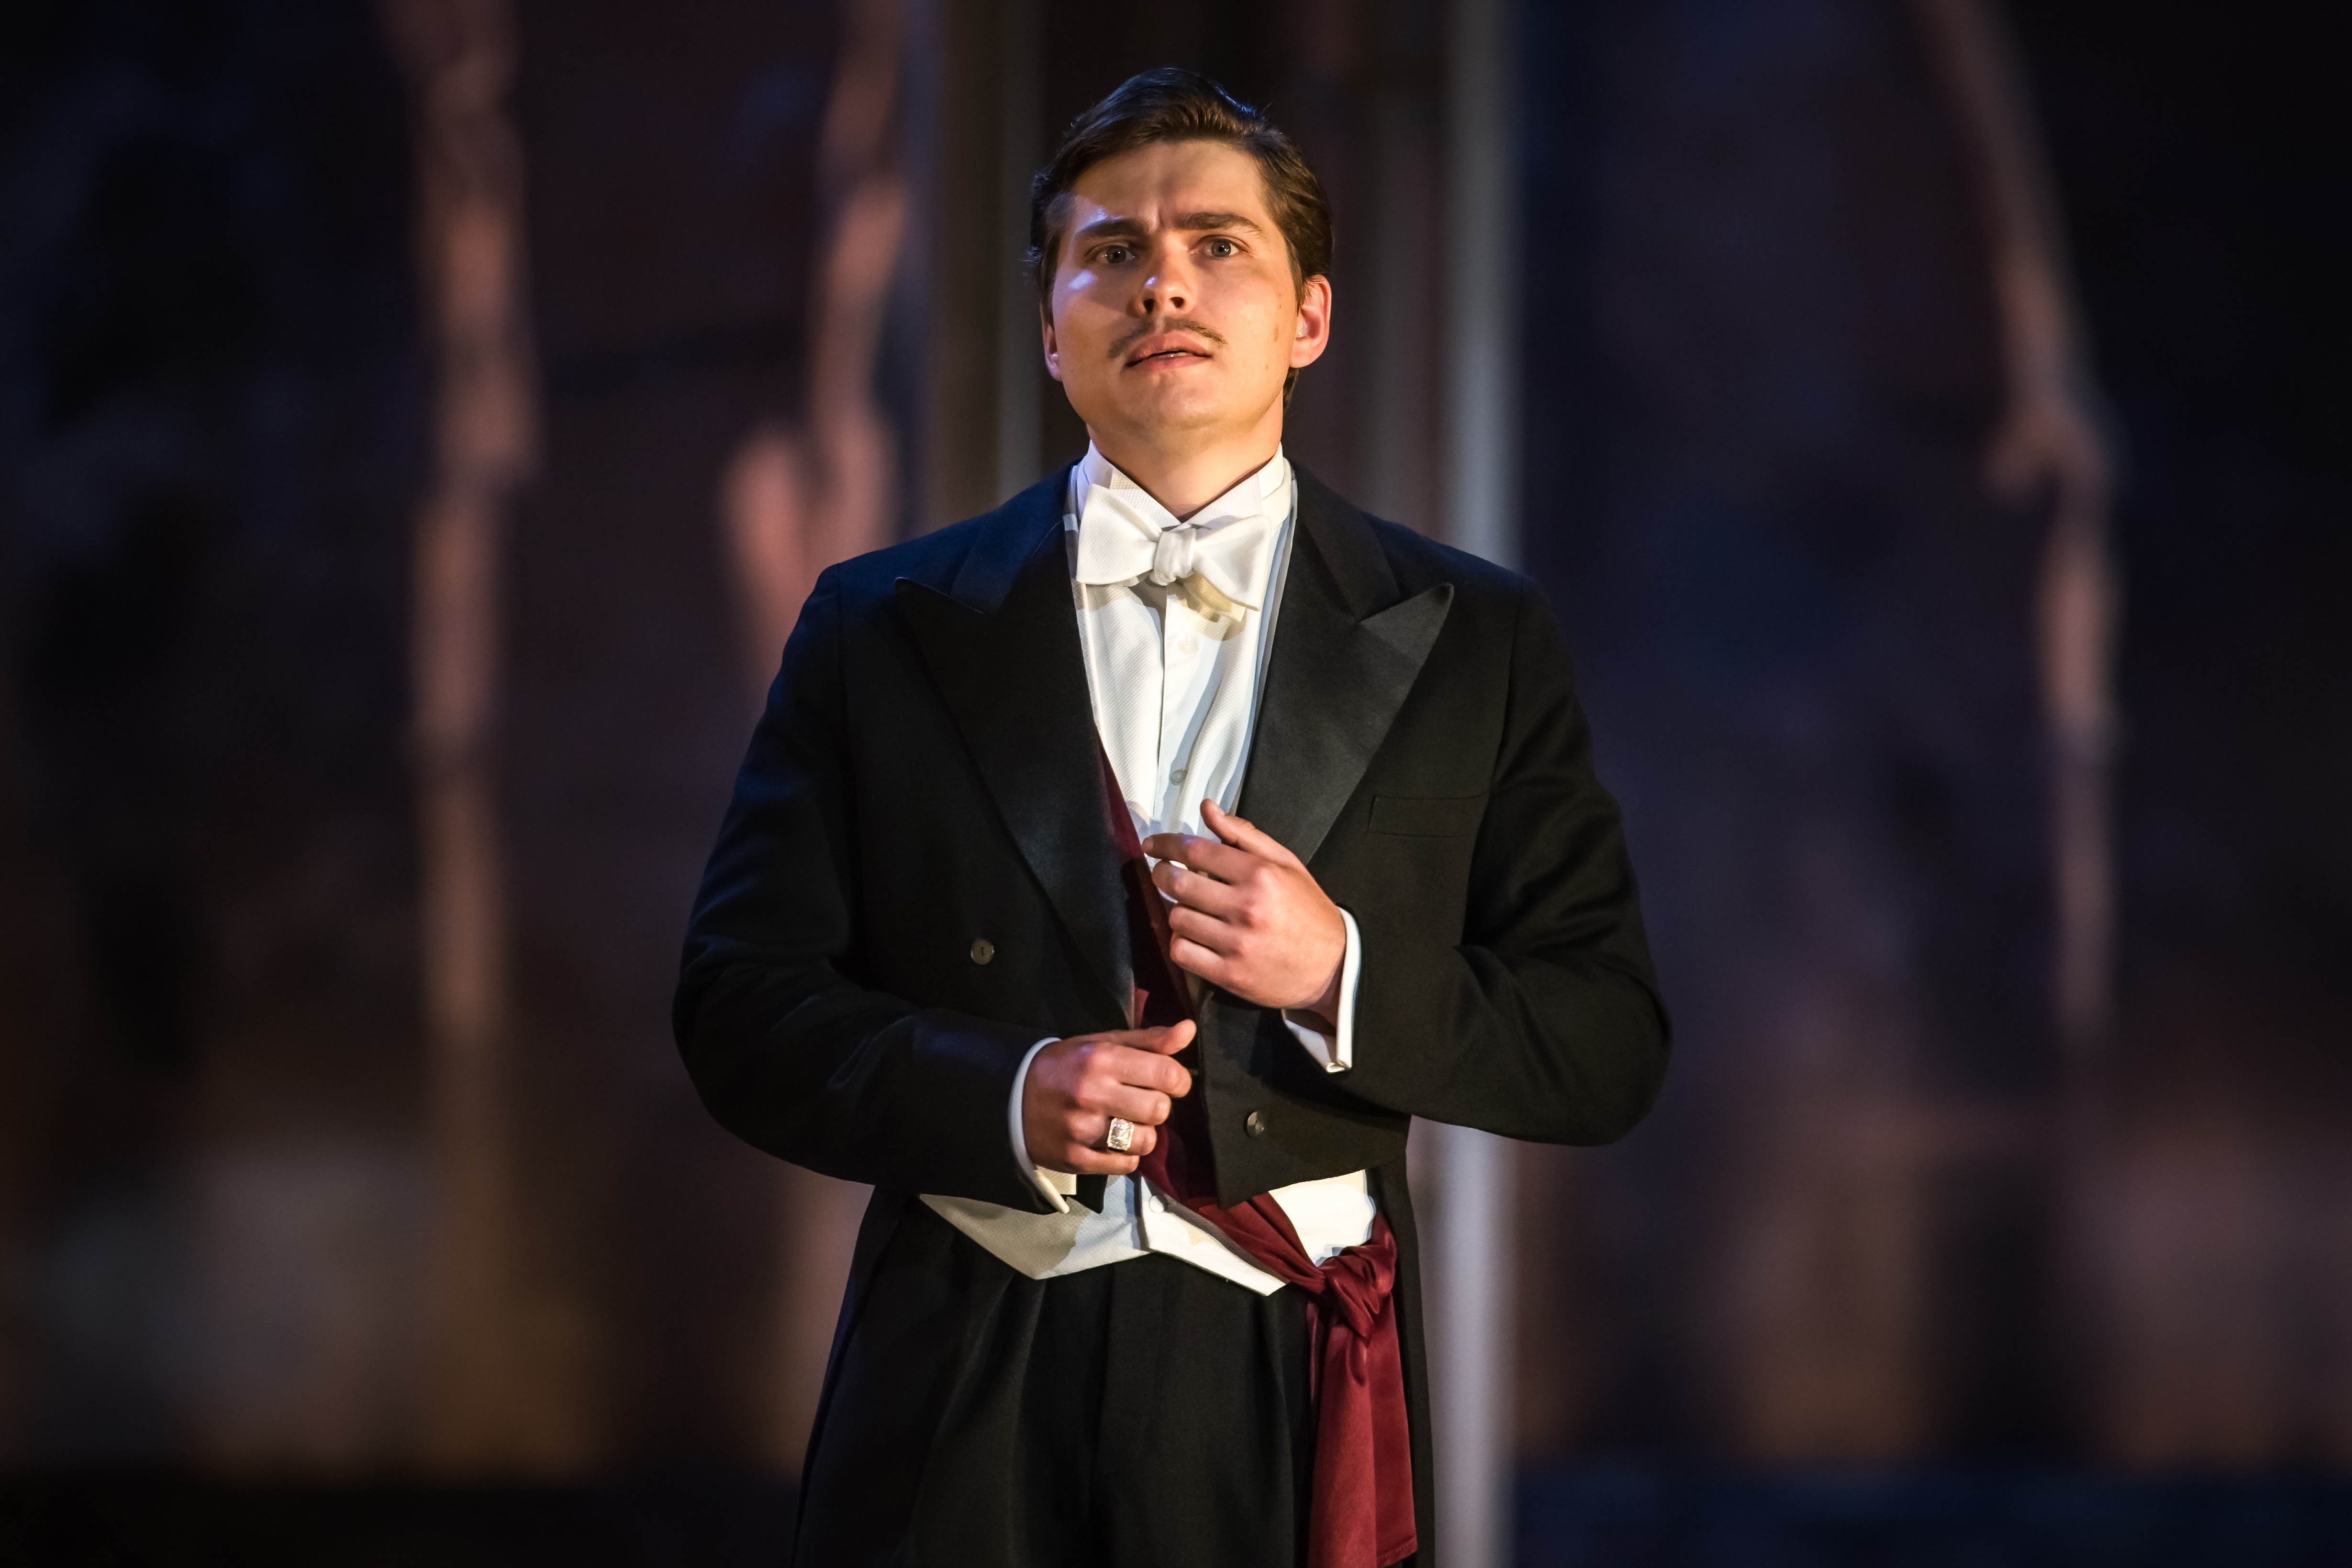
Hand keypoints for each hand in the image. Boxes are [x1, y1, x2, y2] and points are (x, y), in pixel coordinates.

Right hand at [1022, 1020, 1194, 1173]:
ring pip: (1146, 1141)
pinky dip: (1126, 1156)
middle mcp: (1092, 1094)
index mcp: (1101, 1060)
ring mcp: (1083, 1130)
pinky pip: (1126, 1166)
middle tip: (1142, 1102)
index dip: (1178, 1080)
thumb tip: (1189, 1029)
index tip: (1170, 1081)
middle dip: (1158, 1106)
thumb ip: (1148, 1040)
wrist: (1011, 1098)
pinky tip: (1111, 1141)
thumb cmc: (1065, 1067)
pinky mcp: (1076, 1158)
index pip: (1166, 1073)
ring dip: (1144, 1134)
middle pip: (1159, 1110)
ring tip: (1126, 1123)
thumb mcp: (1102, 1044)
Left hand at [1142, 800, 1344, 1018]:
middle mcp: (1246, 906)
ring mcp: (1237, 943)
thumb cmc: (1308, 911)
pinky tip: (1193, 936)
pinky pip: (1181, 952)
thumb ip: (1244, 835)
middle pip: (1178, 882)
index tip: (1152, 845)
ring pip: (1176, 918)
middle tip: (1163, 873)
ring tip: (1189, 907)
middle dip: (1162, 874)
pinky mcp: (1230, 974)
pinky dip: (1180, 942)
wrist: (1332, 967)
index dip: (1165, 844)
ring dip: (1175, 910)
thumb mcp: (1285, 863)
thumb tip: (1207, 809)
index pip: (1195, 850)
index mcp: (1259, 873)